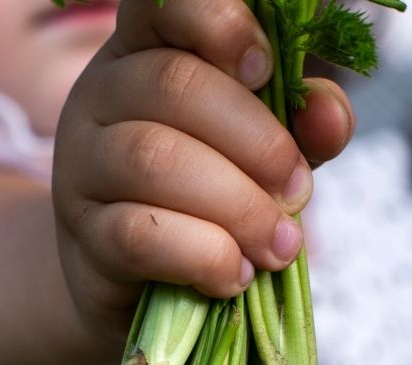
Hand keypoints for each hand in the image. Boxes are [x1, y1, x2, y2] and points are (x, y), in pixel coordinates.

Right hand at [53, 0, 354, 339]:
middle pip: (174, 87)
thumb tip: (330, 116)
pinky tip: (234, 275)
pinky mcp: (85, 239)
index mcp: (142, 53)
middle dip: (256, 143)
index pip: (163, 4)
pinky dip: (202, 255)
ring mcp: (81, 168)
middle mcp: (99, 97)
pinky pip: (139, 234)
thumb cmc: (201, 206)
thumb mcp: (256, 155)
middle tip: (297, 193)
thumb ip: (295, 127)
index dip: (219, 23)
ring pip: (154, 160)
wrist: (134, 289)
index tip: (265, 70)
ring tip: (277, 246)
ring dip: (237, 205)